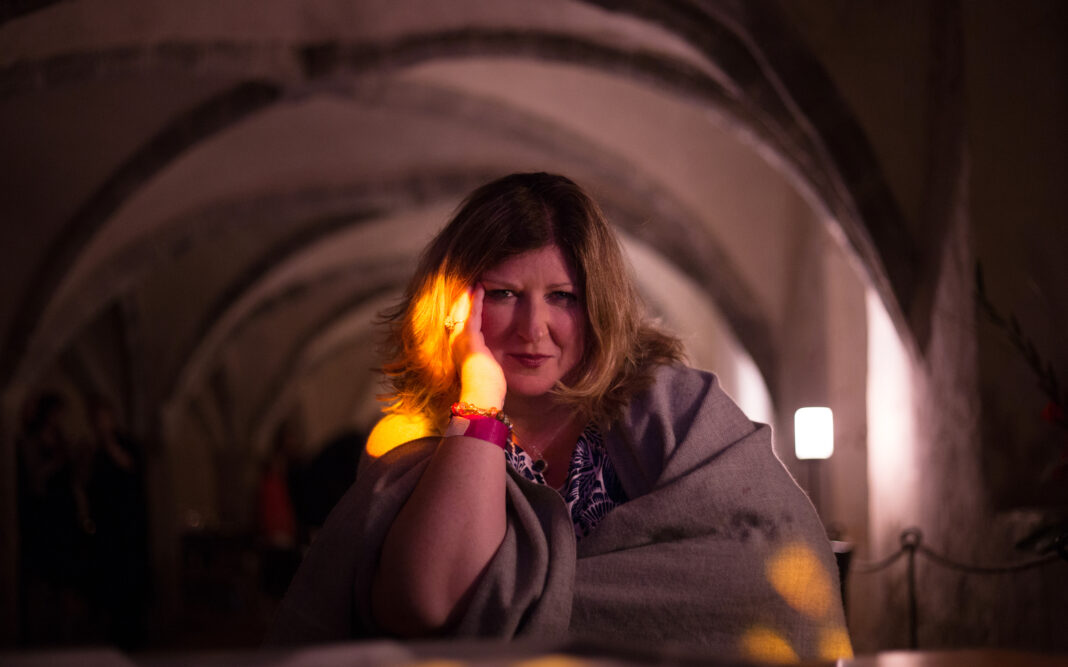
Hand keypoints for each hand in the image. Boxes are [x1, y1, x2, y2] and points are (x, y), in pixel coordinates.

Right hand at [448, 284, 505, 408]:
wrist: (481, 398)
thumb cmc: (485, 389)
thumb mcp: (483, 369)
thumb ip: (484, 358)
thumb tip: (490, 357)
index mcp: (458, 349)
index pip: (457, 324)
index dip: (461, 309)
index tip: (468, 297)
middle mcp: (455, 343)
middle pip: (454, 314)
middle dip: (461, 299)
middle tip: (468, 284)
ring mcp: (460, 340)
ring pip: (461, 310)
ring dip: (467, 295)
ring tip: (474, 282)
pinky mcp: (470, 338)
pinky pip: (471, 313)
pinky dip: (475, 300)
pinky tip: (480, 288)